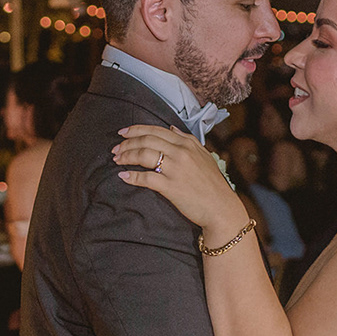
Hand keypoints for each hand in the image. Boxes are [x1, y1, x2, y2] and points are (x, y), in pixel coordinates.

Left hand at [112, 124, 244, 240]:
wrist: (221, 207)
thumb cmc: (213, 183)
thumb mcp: (203, 155)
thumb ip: (187, 139)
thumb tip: (171, 128)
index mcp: (186, 144)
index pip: (156, 130)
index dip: (136, 130)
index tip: (123, 133)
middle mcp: (180, 153)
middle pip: (146, 141)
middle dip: (127, 143)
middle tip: (115, 148)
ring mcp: (175, 170)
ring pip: (144, 155)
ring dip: (126, 156)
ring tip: (117, 160)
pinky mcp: (170, 187)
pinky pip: (146, 178)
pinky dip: (132, 176)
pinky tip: (123, 176)